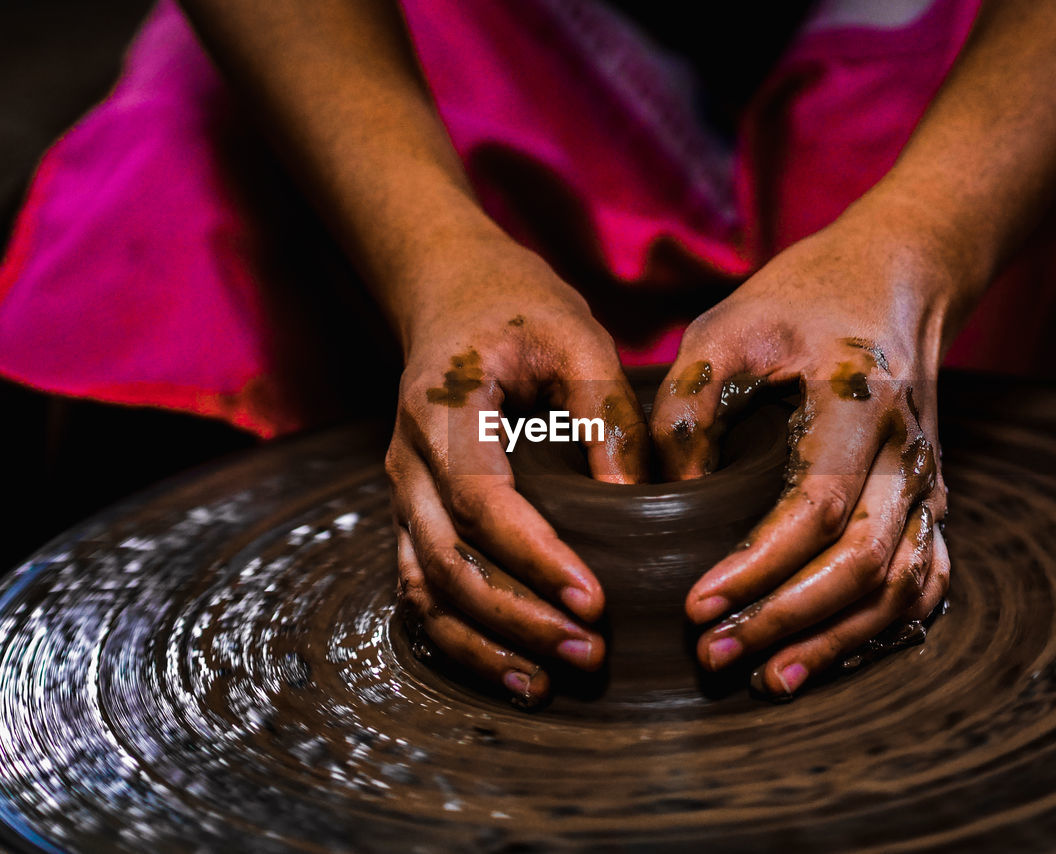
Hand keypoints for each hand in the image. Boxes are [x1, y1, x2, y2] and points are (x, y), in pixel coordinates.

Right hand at [386, 236, 647, 707]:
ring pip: (423, 589)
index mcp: (443, 412)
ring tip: (548, 684)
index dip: (535, 558)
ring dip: (482, 643)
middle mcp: (409, 461)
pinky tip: (512, 667)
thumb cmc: (518, 308)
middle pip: (447, 562)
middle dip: (516, 618)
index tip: (594, 601)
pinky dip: (461, 636)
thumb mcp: (573, 334)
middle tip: (590, 654)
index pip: (481, 502)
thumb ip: (603, 411)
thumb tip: (636, 499)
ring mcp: (404, 492)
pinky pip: (422, 588)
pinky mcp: (416, 512)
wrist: (451, 291)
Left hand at [651, 199, 972, 697]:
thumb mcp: (726, 328)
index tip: (695, 605)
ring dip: (836, 640)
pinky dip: (881, 629)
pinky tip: (827, 655)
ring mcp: (928, 481)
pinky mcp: (928, 500)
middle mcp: (906, 451)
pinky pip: (924, 580)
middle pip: (866, 561)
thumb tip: (669, 498)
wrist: (891, 280)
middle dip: (788, 619)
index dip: (759, 566)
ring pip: (901, 585)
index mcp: (859, 401)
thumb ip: (687, 406)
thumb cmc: (797, 302)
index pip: (818, 506)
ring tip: (768, 678)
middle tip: (714, 653)